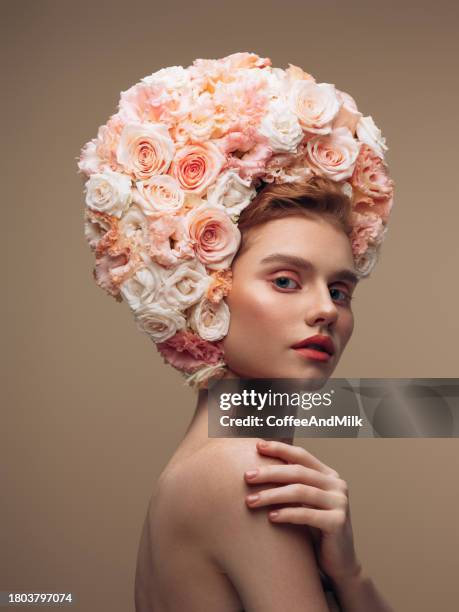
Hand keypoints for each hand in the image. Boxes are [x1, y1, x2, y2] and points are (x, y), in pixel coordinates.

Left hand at [244, 440, 361, 583]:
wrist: (338, 562)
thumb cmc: (315, 529)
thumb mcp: (304, 503)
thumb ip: (292, 485)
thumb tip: (257, 468)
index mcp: (328, 475)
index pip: (302, 455)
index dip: (279, 448)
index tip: (257, 446)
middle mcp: (337, 485)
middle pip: (298, 472)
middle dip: (269, 473)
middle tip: (247, 477)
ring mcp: (340, 502)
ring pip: (300, 491)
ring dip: (272, 495)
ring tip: (250, 501)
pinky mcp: (338, 522)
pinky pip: (307, 514)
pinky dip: (287, 514)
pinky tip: (270, 517)